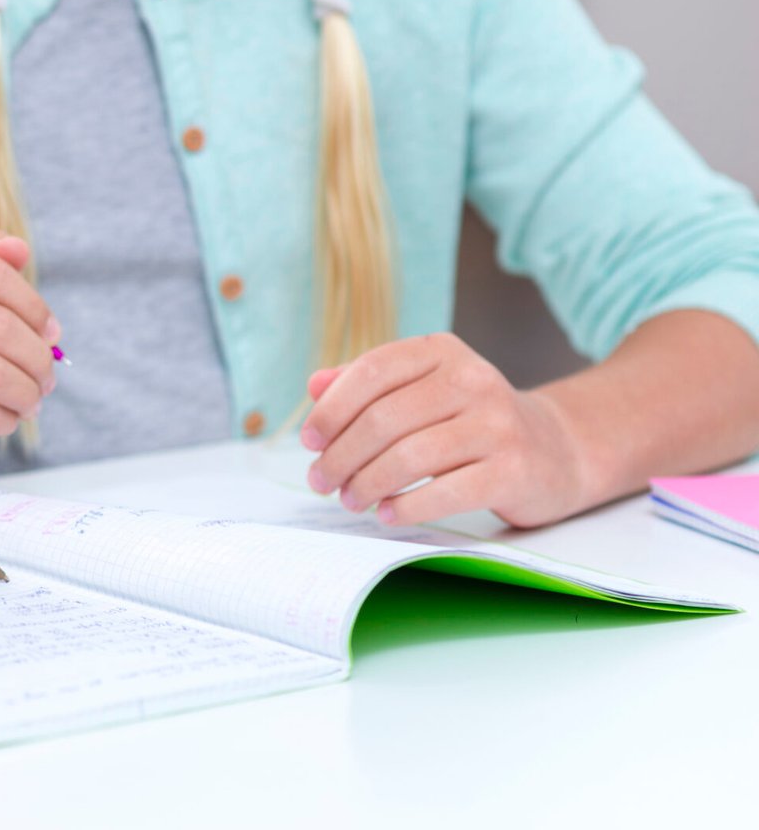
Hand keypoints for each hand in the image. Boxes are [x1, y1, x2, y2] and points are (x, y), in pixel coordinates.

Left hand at [301, 333, 593, 528]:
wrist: (555, 449)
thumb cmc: (470, 419)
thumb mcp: (423, 387)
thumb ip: (368, 383)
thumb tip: (314, 386)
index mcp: (442, 351)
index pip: (372, 372)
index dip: (332, 409)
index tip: (309, 441)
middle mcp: (472, 379)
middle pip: (384, 419)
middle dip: (341, 456)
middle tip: (321, 480)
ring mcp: (496, 424)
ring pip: (409, 457)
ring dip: (366, 484)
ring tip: (349, 499)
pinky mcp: (512, 469)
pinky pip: (445, 492)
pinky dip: (406, 506)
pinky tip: (386, 513)